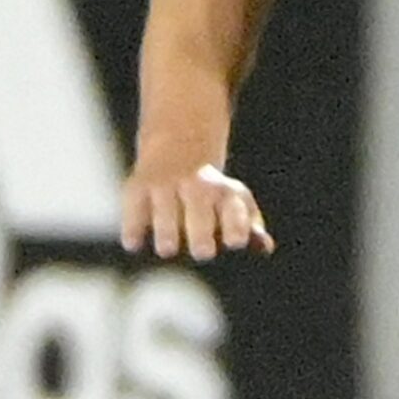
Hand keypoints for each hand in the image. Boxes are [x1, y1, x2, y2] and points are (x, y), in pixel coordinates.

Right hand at [121, 160, 273, 260]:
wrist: (178, 146)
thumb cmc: (212, 191)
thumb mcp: (234, 202)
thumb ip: (249, 227)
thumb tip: (266, 247)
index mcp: (224, 191)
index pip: (232, 207)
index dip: (235, 224)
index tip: (236, 242)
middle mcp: (195, 185)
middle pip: (198, 206)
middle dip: (201, 229)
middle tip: (204, 253)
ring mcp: (165, 184)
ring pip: (165, 206)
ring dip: (166, 228)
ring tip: (168, 251)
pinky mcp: (138, 187)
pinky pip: (134, 205)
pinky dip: (132, 224)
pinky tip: (133, 245)